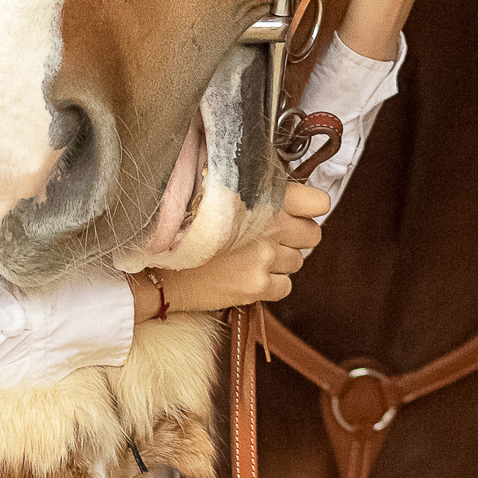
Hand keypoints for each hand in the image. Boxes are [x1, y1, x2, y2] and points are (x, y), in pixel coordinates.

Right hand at [133, 183, 330, 316]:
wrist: (161, 263)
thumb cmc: (186, 224)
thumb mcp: (221, 193)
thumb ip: (255, 190)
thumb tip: (283, 192)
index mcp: (264, 197)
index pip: (317, 202)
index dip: (309, 207)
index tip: (299, 211)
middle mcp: (270, 227)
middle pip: (312, 235)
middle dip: (297, 236)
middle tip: (274, 236)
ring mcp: (265, 258)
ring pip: (298, 262)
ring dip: (281, 260)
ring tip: (253, 255)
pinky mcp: (258, 286)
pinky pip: (285, 286)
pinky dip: (272, 283)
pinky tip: (250, 274)